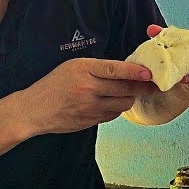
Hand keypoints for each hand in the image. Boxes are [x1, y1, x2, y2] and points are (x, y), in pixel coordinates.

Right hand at [21, 58, 158, 134]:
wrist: (34, 110)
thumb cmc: (53, 85)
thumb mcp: (72, 67)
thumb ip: (97, 68)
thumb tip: (125, 70)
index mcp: (83, 70)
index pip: (115, 69)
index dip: (135, 72)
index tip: (149, 72)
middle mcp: (88, 88)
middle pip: (125, 88)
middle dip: (142, 87)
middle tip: (154, 84)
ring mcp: (90, 107)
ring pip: (123, 103)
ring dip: (130, 98)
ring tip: (131, 92)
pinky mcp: (91, 121)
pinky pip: (113, 114)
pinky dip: (117, 108)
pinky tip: (114, 102)